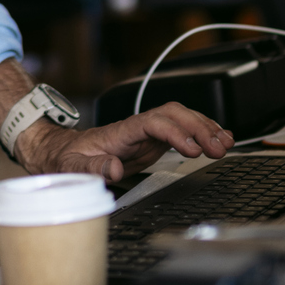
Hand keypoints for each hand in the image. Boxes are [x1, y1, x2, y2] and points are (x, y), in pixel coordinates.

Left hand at [15, 102, 230, 180]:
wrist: (59, 152)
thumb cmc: (65, 159)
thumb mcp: (70, 168)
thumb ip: (90, 169)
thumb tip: (113, 170)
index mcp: (119, 132)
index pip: (153, 123)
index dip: (175, 132)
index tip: (192, 148)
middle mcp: (136, 128)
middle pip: (172, 114)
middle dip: (198, 127)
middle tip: (218, 148)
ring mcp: (145, 134)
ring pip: (180, 118)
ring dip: (204, 128)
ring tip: (226, 143)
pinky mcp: (151, 142)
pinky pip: (180, 132)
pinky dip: (201, 133)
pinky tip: (218, 139)